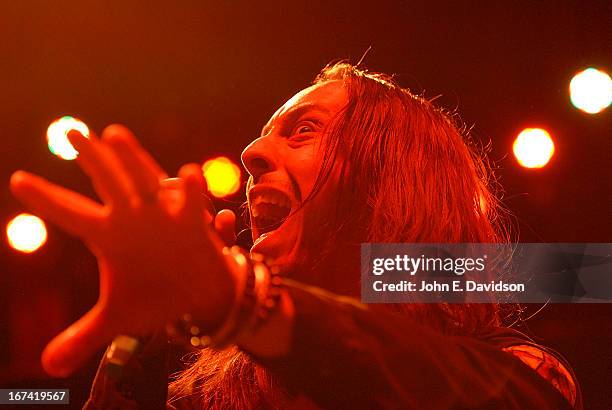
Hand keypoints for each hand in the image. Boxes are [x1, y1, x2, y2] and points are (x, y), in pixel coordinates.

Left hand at [10, 125, 237, 376]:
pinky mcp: (193, 225)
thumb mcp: (117, 317)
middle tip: (71, 132)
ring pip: (145, 181)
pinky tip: (187, 174)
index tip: (18, 179)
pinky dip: (191, 191)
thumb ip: (83, 335)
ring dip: (132, 159)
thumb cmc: (156, 297)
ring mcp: (163, 216)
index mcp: (109, 236)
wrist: (199, 295)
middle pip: (109, 183)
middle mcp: (133, 218)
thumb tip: (49, 367)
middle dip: (92, 158)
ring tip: (114, 134)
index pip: (72, 214)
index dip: (47, 200)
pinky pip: (192, 204)